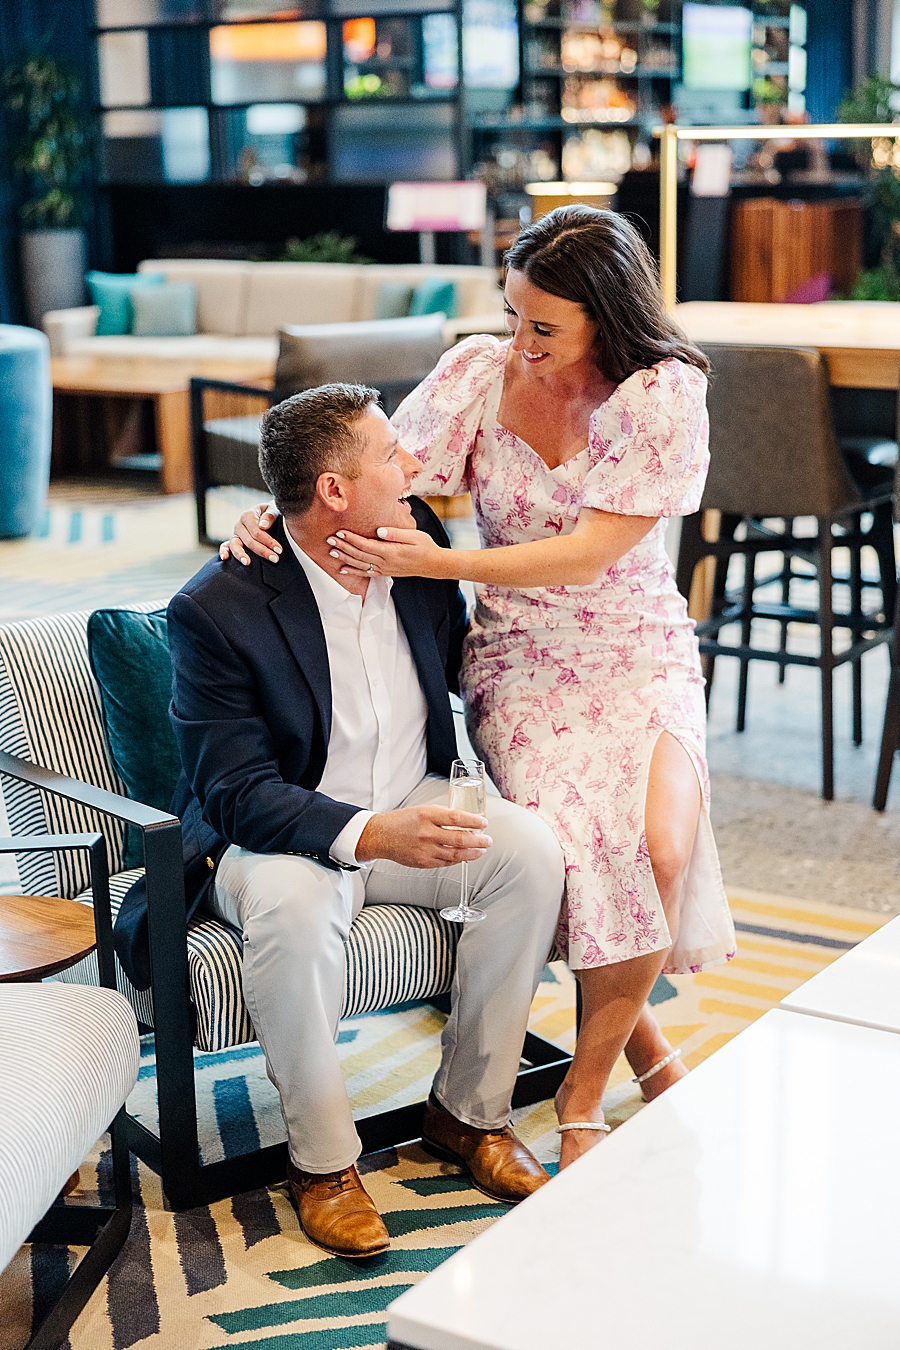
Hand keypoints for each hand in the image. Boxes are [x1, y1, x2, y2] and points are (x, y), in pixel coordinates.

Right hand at [219, 504, 281, 565]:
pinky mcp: (234, 541)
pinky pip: (226, 546)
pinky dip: (223, 551)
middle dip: (262, 551)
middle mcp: (239, 525)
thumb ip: (270, 515)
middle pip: (249, 541)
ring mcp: (235, 534)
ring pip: (235, 545)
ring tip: (247, 563)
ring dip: (241, 555)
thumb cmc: (272, 513)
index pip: (257, 532)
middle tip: (275, 559)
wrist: (268, 515)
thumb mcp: (274, 509)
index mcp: (248, 516)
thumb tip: (263, 526)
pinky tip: (224, 558)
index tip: (279, 550)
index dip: (268, 541)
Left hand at [327, 527, 450, 579]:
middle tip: (330, 539)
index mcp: (391, 552)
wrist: (433, 564)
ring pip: (360, 564)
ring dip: (345, 558)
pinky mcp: (385, 572)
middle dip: (344, 546)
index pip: (366, 544)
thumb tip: (380, 530)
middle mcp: (385, 562)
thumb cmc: (425, 547)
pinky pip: (365, 573)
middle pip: (359, 554)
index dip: (352, 538)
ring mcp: (384, 569)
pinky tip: (342, 569)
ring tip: (332, 551)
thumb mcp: (414, 536)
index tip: (340, 531)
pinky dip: (353, 571)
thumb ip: (396, 533)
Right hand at [356, 806, 490, 867]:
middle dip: (479, 840)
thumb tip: (473, 818)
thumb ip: (447, 814)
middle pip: (460, 839)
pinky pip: (447, 862)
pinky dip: (459, 859)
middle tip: (488, 840)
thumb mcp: (425, 810)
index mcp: (426, 815)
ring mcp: (425, 850)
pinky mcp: (424, 862)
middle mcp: (426, 833)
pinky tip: (467, 856)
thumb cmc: (405, 820)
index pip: (456, 818)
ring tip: (482, 849)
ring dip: (473, 853)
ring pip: (456, 854)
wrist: (382, 836)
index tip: (484, 822)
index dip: (474, 821)